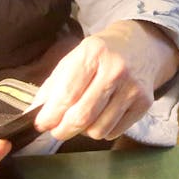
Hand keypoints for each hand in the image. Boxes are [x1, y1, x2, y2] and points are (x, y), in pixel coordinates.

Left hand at [35, 20, 178, 141]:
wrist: (141, 46)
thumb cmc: (100, 54)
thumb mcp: (73, 60)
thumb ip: (52, 87)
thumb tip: (33, 116)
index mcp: (93, 53)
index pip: (66, 94)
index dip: (50, 115)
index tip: (41, 124)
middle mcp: (116, 70)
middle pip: (82, 116)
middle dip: (63, 130)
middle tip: (57, 130)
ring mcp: (133, 88)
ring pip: (98, 130)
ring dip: (84, 131)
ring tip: (83, 118)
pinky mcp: (145, 103)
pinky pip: (114, 132)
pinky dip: (102, 130)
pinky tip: (101, 116)